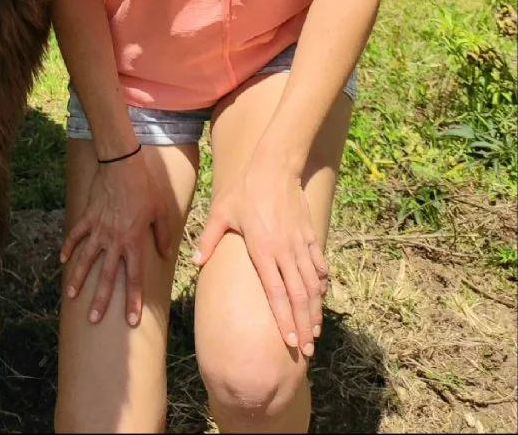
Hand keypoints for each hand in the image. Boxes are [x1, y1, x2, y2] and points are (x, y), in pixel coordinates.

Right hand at [59, 150, 169, 326]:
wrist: (122, 164)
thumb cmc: (145, 188)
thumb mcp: (161, 212)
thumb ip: (163, 236)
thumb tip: (165, 255)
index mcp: (134, 242)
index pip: (134, 278)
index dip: (133, 300)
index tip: (131, 321)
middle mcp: (114, 240)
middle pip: (107, 276)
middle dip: (101, 300)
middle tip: (94, 319)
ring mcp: (98, 229)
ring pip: (86, 259)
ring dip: (79, 279)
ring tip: (71, 296)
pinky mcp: (88, 217)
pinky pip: (76, 235)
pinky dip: (68, 247)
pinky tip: (62, 260)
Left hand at [192, 156, 327, 356]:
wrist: (274, 167)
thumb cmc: (244, 190)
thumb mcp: (221, 212)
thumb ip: (209, 239)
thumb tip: (195, 262)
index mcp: (262, 250)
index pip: (275, 293)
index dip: (283, 319)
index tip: (288, 340)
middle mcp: (284, 252)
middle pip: (298, 296)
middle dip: (303, 325)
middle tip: (306, 350)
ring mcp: (300, 244)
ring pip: (312, 285)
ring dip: (314, 310)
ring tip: (315, 333)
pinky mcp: (310, 235)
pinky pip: (319, 265)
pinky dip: (322, 284)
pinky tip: (321, 298)